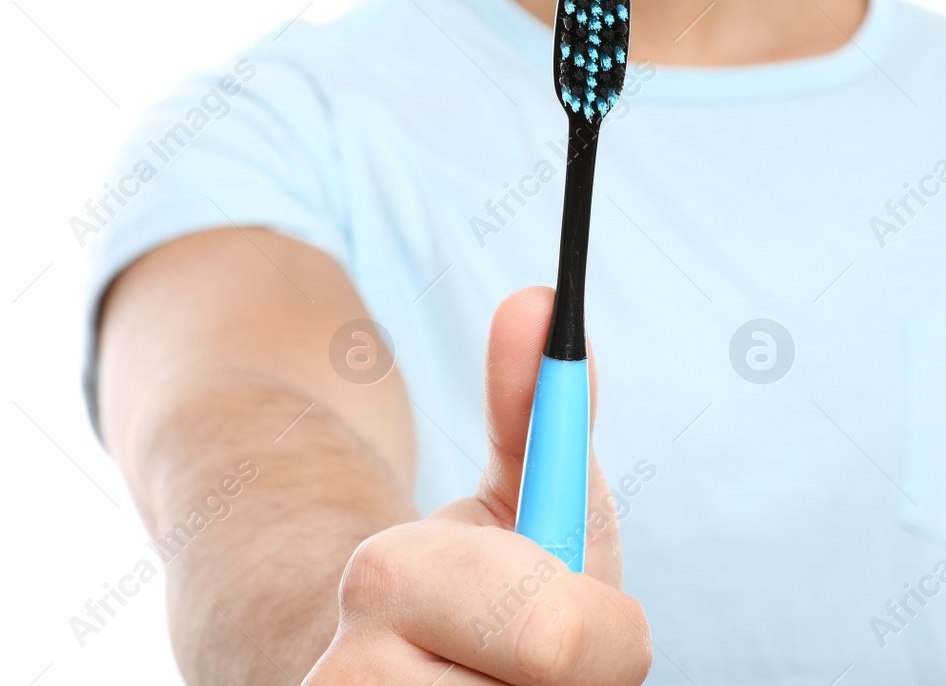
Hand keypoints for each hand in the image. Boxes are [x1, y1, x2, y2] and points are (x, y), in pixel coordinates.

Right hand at [304, 286, 652, 684]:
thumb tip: (539, 298)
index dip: (601, 634)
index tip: (581, 627)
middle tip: (534, 663)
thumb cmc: (480, 591)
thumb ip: (535, 408)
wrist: (372, 681)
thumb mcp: (522, 499)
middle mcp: (344, 680)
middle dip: (571, 679)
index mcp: (386, 581)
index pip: (564, 635)